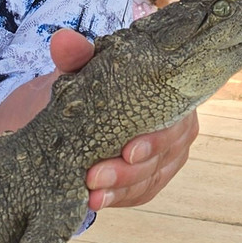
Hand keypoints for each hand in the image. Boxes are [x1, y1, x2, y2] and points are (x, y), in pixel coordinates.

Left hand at [47, 29, 197, 209]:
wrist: (78, 113)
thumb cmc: (92, 86)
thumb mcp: (82, 70)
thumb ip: (76, 57)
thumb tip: (63, 41)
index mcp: (172, 96)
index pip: (176, 121)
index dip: (155, 140)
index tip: (128, 151)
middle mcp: (178, 128)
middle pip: (164, 155)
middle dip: (129, 170)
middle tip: (95, 176)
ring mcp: (166, 157)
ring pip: (150, 178)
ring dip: (120, 188)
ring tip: (91, 194)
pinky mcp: (150, 179)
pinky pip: (140, 193)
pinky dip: (117, 198)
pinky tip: (95, 202)